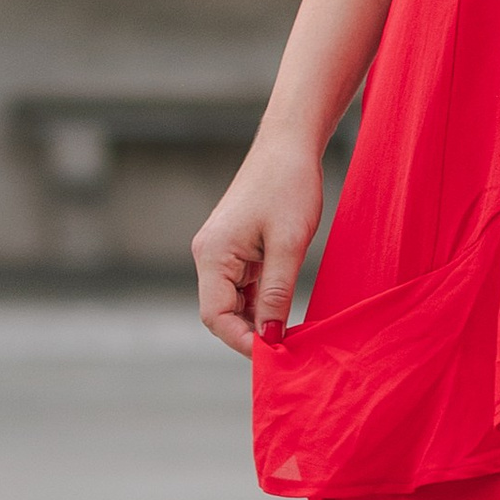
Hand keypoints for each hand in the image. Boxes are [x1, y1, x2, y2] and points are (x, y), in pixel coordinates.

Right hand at [192, 129, 323, 356]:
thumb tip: (270, 337)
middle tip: (285, 350)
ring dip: (257, 317)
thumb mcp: (288, 244)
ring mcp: (220, 251)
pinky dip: (261, 299)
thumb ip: (276, 293)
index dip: (242, 341)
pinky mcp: (235, 246)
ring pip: (234, 301)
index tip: (274, 357)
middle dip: (250, 332)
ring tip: (289, 333)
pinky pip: (243, 285)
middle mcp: (208, 255)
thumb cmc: (289, 185)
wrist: (290, 142)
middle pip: (221, 312)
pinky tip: (283, 307)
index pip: (216, 316)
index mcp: (212, 255)